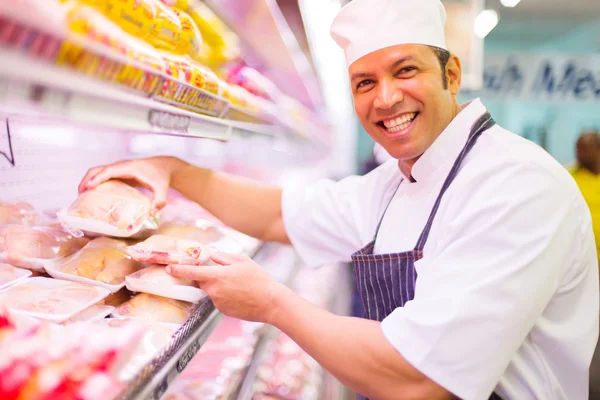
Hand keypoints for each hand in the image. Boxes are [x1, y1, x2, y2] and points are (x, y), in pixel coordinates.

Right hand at [78, 156, 185, 213]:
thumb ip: (160, 200)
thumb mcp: (162, 189)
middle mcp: (120, 166)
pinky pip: (102, 176)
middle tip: (79, 196)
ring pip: (96, 172)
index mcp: (128, 168)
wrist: (163, 166)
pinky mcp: (118, 174)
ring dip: (87, 182)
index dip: (97, 178)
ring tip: (81, 197)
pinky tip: (92, 196)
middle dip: (86, 180)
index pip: (108, 170)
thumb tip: (152, 213)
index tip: (87, 187)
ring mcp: (117, 169)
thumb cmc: (161, 177)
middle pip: (97, 169)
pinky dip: (94, 183)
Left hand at [166, 252, 283, 322]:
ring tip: (239, 285)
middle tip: (223, 273)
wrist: (270, 302)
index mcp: (216, 276)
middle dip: (207, 276)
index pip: (191, 272)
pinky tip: (240, 294)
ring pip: (212, 291)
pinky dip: (226, 296)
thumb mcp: (243, 261)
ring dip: (219, 286)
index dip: (178, 270)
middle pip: (202, 281)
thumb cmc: (258, 279)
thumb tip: (213, 256)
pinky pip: (219, 300)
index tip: (168, 268)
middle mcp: (213, 291)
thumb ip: (224, 257)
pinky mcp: (223, 311)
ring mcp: (218, 303)